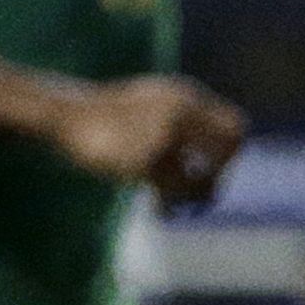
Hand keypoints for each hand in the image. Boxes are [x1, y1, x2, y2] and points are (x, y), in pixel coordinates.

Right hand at [48, 76, 246, 201]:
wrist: (68, 115)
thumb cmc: (110, 121)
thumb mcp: (153, 112)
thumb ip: (185, 128)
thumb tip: (218, 172)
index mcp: (186, 96)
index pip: (236, 127)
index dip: (230, 156)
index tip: (208, 171)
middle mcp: (182, 109)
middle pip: (231, 149)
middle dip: (220, 176)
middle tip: (199, 192)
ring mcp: (166, 131)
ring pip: (204, 177)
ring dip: (192, 196)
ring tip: (170, 202)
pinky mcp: (149, 155)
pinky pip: (175, 192)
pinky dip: (169, 204)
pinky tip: (157, 208)